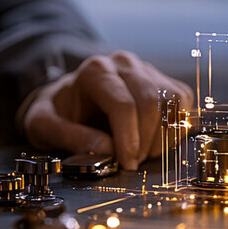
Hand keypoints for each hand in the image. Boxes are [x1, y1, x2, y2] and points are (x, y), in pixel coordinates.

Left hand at [22, 51, 192, 170]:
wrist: (69, 100)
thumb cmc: (58, 113)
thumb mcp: (44, 126)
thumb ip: (69, 137)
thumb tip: (107, 150)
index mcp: (95, 71)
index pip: (123, 105)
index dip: (129, 139)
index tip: (127, 164)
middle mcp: (123, 64)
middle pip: (151, 103)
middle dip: (146, 141)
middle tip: (132, 164)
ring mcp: (146, 70)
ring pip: (172, 102)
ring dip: (162, 136)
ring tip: (141, 153)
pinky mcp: (162, 81)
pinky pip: (183, 102)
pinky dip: (174, 127)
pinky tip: (154, 141)